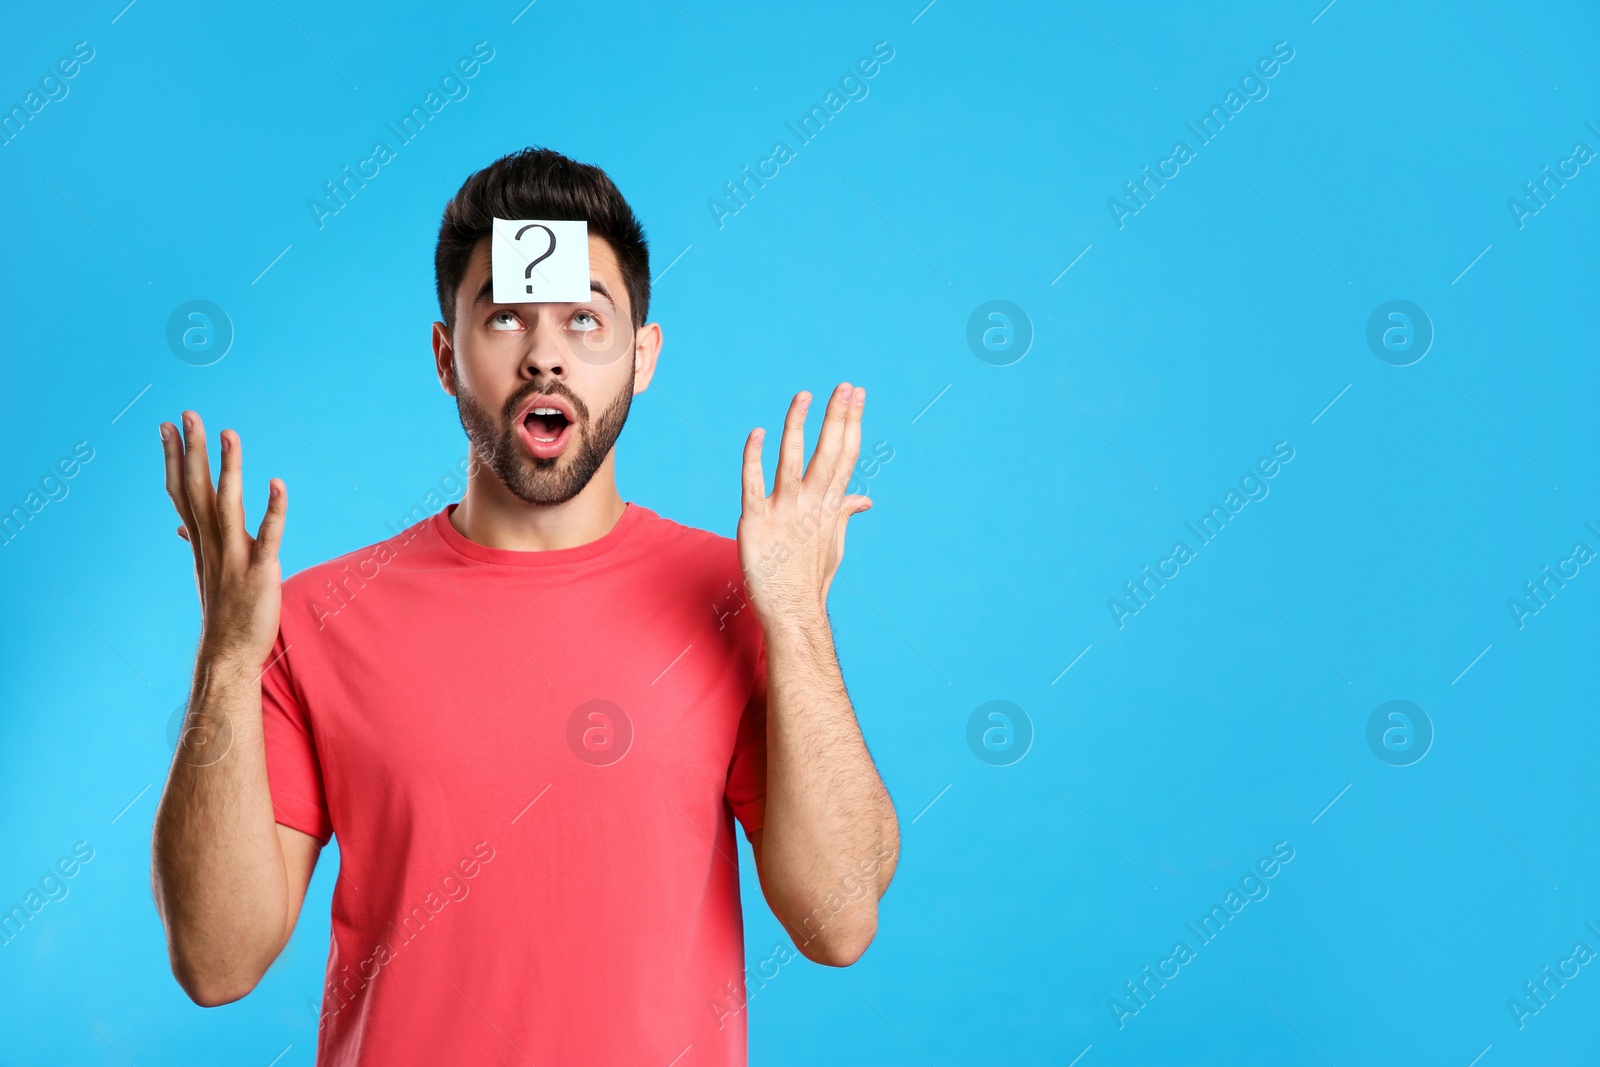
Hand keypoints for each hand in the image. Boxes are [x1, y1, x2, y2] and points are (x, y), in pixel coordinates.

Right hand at [161, 411, 286, 668]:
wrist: (228, 652)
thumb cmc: (222, 609)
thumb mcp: (206, 570)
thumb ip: (196, 542)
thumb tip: (179, 526)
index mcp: (200, 540)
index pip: (181, 491)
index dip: (173, 458)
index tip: (165, 426)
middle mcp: (211, 544)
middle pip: (198, 490)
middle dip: (192, 451)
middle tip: (188, 413)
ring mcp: (234, 557)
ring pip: (227, 505)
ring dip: (229, 468)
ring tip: (229, 433)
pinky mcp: (260, 571)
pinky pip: (268, 535)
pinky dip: (273, 509)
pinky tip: (277, 483)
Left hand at [738, 383, 872, 628]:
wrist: (792, 613)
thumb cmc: (810, 579)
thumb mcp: (834, 543)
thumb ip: (844, 513)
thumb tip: (865, 500)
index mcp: (830, 506)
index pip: (845, 456)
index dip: (851, 423)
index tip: (857, 395)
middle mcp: (811, 505)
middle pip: (828, 453)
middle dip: (836, 418)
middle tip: (844, 386)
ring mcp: (784, 513)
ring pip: (792, 462)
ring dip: (797, 427)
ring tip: (803, 397)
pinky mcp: (755, 523)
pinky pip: (753, 485)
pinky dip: (753, 460)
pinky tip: (756, 433)